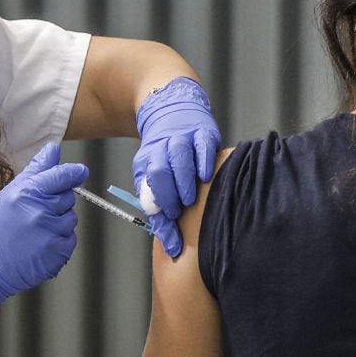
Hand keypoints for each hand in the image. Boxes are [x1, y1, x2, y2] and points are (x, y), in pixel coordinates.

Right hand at [0, 143, 88, 309]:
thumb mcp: (9, 194)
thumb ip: (35, 171)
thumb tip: (53, 150)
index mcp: (27, 194)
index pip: (62, 176)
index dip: (74, 173)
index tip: (80, 172)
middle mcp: (40, 212)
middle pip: (68, 197)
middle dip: (56, 202)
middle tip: (35, 213)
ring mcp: (51, 233)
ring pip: (70, 219)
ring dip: (58, 223)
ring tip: (35, 232)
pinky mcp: (58, 252)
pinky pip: (70, 239)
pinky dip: (60, 241)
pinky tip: (40, 244)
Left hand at [132, 77, 220, 256]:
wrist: (172, 109)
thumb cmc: (167, 157)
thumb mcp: (155, 180)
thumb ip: (161, 212)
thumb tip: (171, 246)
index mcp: (148, 162)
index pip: (148, 189)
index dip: (158, 211)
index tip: (171, 232)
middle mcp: (163, 148)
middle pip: (160, 171)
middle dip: (168, 195)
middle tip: (178, 211)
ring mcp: (183, 138)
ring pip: (180, 157)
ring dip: (184, 181)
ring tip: (190, 199)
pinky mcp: (204, 132)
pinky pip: (204, 145)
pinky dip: (204, 161)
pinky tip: (207, 176)